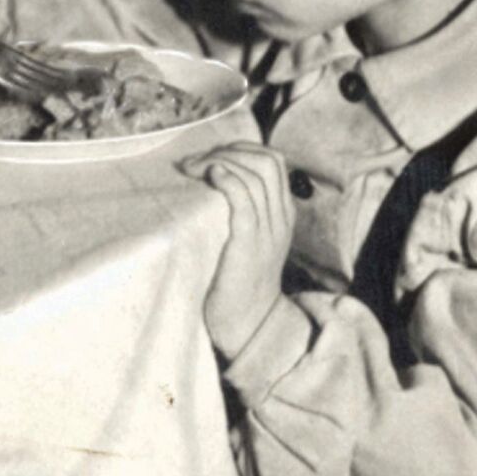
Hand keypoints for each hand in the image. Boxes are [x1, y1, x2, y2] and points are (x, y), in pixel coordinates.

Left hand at [181, 143, 295, 360]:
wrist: (250, 326)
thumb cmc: (239, 283)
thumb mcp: (251, 242)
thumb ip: (244, 213)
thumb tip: (214, 181)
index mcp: (283, 215)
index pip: (272, 161)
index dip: (241, 149)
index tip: (211, 156)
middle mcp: (279, 218)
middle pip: (266, 161)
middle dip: (230, 151)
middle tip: (197, 162)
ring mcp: (267, 230)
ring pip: (255, 175)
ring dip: (220, 161)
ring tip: (193, 168)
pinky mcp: (249, 244)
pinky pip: (245, 200)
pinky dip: (229, 180)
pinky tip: (211, 175)